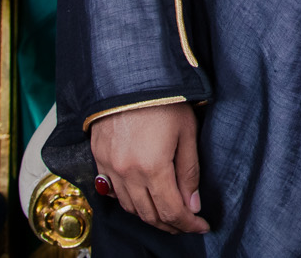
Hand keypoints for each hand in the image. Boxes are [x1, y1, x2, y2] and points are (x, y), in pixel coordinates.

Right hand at [88, 101, 208, 234]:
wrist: (127, 74)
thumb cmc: (162, 97)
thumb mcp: (186, 131)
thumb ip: (189, 171)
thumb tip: (192, 204)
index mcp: (152, 167)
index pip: (172, 211)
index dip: (188, 224)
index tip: (202, 226)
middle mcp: (126, 173)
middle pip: (149, 215)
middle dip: (171, 225)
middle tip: (187, 225)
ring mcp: (108, 167)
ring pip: (130, 207)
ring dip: (150, 215)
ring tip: (168, 214)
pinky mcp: (98, 158)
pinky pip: (113, 192)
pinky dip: (130, 201)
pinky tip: (143, 198)